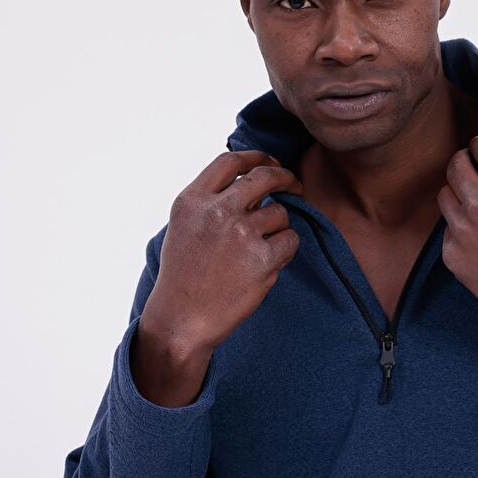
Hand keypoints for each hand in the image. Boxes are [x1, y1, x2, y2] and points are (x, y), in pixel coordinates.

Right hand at [142, 149, 304, 357]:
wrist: (182, 319)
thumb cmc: (183, 276)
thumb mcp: (184, 227)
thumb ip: (211, 202)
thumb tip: (251, 183)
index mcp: (193, 200)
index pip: (231, 161)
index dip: (257, 157)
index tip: (271, 164)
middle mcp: (217, 211)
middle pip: (264, 176)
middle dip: (286, 178)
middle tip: (295, 187)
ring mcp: (240, 234)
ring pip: (280, 213)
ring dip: (279, 227)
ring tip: (262, 248)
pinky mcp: (262, 258)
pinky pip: (290, 240)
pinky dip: (286, 249)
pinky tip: (270, 262)